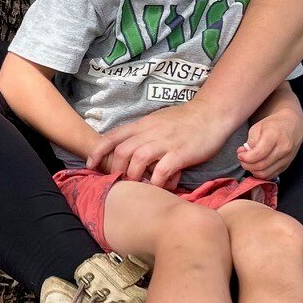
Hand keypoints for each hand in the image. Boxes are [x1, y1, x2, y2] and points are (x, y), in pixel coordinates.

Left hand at [87, 102, 229, 189]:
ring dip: (134, 176)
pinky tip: (160, 188)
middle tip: (119, 182)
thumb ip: (143, 132)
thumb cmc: (185, 120)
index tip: (90, 165)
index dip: (98, 151)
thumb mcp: (158, 120)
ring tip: (138, 186)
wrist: (212, 114)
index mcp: (143, 124)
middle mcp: (151, 132)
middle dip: (116, 169)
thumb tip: (128, 147)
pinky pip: (162, 170)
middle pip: (122, 150)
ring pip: (138, 159)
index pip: (113, 135)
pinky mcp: (181, 153)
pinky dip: (157, 182)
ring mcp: (166, 142)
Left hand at [236, 112, 302, 179]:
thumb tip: (244, 154)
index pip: (258, 154)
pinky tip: (257, 166)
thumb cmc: (274, 124)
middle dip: (247, 165)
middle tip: (242, 158)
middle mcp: (283, 149)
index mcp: (275, 136)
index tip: (240, 154)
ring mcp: (287, 158)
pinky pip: (271, 175)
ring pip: (266, 173)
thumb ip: (250, 142)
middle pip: (261, 166)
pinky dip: (261, 173)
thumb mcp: (258, 127)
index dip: (245, 157)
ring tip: (249, 162)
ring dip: (253, 170)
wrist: (292, 125)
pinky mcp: (286, 165)